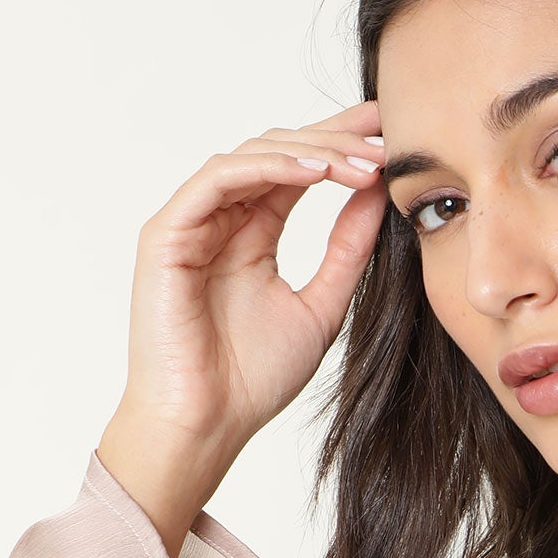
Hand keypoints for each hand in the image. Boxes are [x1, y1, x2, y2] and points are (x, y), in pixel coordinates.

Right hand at [97, 102, 391, 550]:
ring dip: (311, 153)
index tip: (391, 132)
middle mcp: (220, 218)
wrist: (208, 425)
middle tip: (385, 135)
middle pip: (277, 152)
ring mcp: (190, 221)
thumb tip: (379, 194)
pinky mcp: (167, 232)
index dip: (341, 145)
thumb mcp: (322, 304)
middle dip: (333, 139)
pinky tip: (316, 173)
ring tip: (363, 163)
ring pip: (251, 156)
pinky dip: (269, 169)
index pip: (298, 171)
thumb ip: (347, 249)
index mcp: (251, 232)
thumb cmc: (254, 379)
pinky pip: (220, 179)